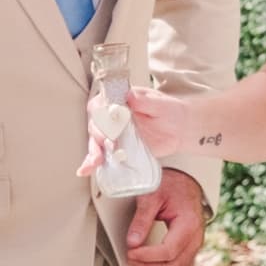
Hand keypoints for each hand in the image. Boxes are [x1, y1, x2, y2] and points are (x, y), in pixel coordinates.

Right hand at [78, 84, 196, 169]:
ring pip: (96, 142)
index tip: (106, 120)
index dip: (100, 112)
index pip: (101, 103)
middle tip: (107, 141)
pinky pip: (102, 156)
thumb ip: (145, 101)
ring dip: (94, 151)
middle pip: (95, 124)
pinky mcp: (117, 149)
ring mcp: (113, 134)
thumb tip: (130, 95)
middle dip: (98, 134)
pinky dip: (91, 163)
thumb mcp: (160, 104)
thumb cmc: (170, 111)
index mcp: (119, 100)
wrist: (180, 129)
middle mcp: (111, 117)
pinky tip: (85, 170)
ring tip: (96, 160)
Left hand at [121, 167, 208, 265]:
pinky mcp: (191, 249)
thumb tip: (132, 242)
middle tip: (131, 258)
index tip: (131, 252)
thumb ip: (142, 219)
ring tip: (139, 263)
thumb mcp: (152, 196)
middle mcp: (196, 238)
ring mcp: (195, 245)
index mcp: (189, 223)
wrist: (184, 182)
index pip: (168, 251)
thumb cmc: (171, 185)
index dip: (147, 256)